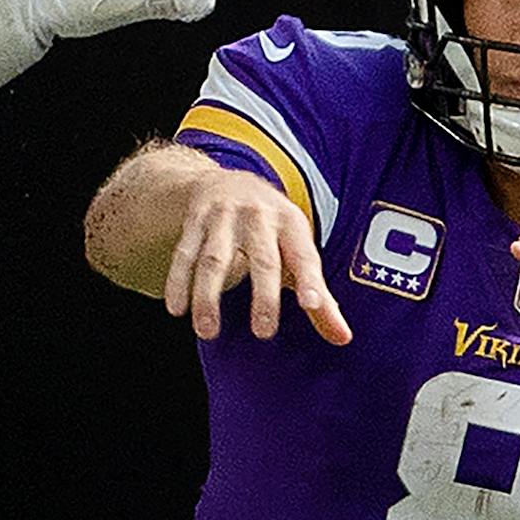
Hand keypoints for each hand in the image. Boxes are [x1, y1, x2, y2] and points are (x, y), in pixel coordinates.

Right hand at [162, 165, 350, 344]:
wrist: (227, 181)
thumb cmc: (271, 230)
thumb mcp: (297, 251)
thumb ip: (319, 298)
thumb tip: (343, 338)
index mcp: (290, 223)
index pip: (303, 254)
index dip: (309, 279)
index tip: (311, 304)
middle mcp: (258, 216)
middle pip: (262, 259)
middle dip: (263, 296)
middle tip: (263, 333)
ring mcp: (223, 217)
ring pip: (215, 259)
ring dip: (208, 296)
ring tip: (207, 332)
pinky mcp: (194, 221)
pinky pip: (184, 254)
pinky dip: (178, 281)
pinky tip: (177, 309)